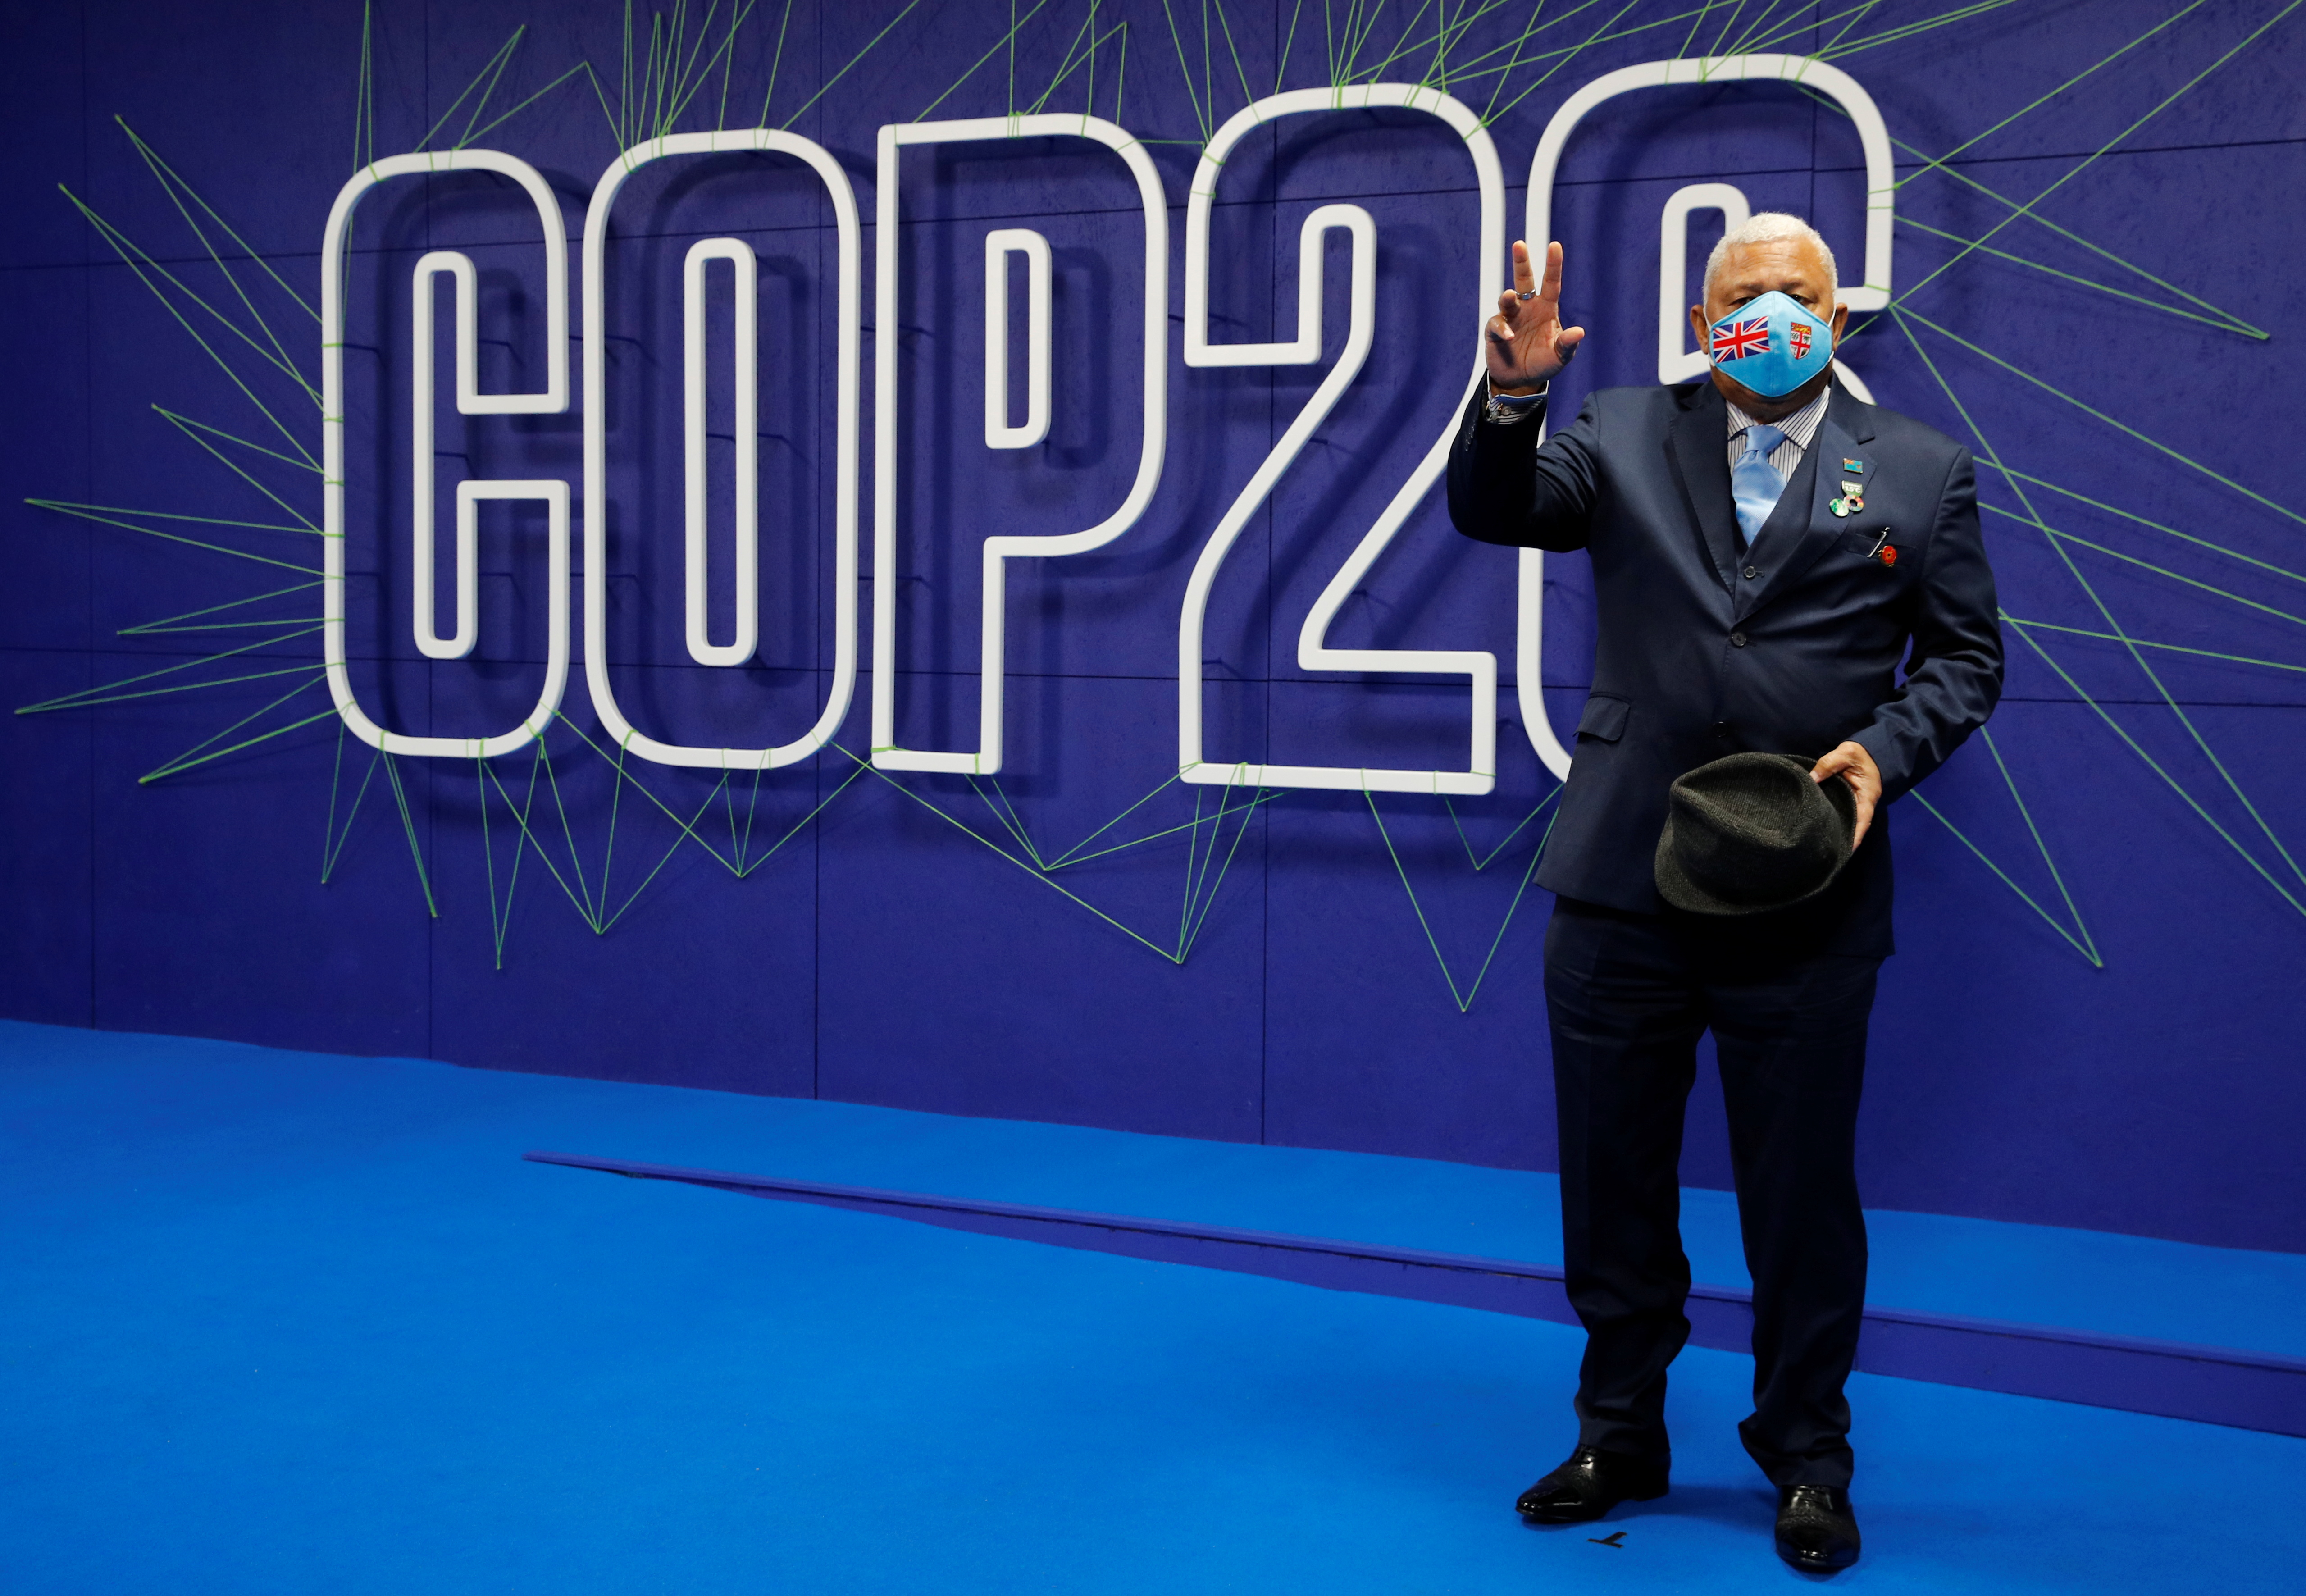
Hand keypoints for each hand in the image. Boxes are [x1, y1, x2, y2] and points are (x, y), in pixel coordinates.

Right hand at [1485, 240, 1586, 393]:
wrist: (1521, 381)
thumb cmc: (1543, 364)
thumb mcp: (1560, 357)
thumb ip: (1567, 344)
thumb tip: (1579, 332)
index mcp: (1546, 308)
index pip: (1551, 283)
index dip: (1553, 265)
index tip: (1555, 245)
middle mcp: (1527, 308)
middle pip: (1524, 280)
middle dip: (1521, 262)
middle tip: (1519, 244)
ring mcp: (1510, 318)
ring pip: (1507, 299)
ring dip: (1508, 297)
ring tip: (1509, 296)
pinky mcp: (1495, 331)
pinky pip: (1497, 325)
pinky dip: (1502, 329)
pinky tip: (1509, 336)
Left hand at [1812, 741, 1881, 848]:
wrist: (1867, 750)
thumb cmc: (1859, 753)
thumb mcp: (1846, 753)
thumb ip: (1828, 764)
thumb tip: (1811, 778)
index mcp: (1867, 795)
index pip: (1863, 820)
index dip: (1855, 836)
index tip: (1847, 850)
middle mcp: (1862, 803)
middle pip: (1854, 826)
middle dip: (1844, 839)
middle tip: (1828, 852)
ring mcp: (1855, 803)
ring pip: (1847, 821)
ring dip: (1838, 833)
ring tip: (1823, 847)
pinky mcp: (1847, 800)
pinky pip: (1841, 813)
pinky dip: (1834, 821)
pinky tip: (1821, 829)